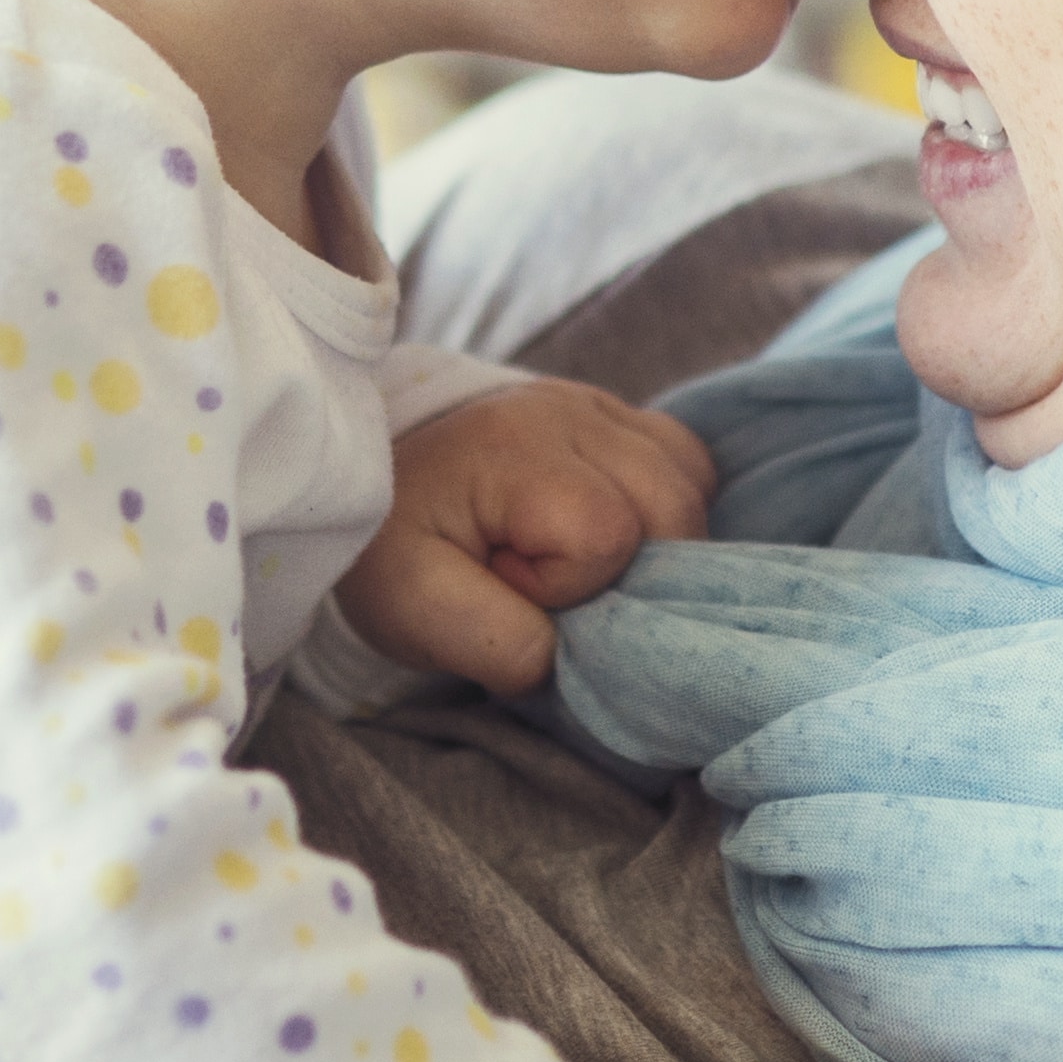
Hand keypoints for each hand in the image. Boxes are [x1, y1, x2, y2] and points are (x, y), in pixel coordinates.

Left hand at [339, 378, 718, 692]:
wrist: (371, 480)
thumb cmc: (391, 546)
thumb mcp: (412, 608)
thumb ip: (497, 644)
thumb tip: (569, 656)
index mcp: (515, 450)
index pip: (604, 532)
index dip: (568, 583)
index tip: (505, 578)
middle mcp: (567, 412)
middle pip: (673, 503)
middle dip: (633, 567)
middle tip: (553, 577)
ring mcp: (594, 404)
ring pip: (691, 480)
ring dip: (658, 540)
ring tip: (585, 556)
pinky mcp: (610, 412)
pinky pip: (685, 460)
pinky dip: (668, 505)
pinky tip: (618, 526)